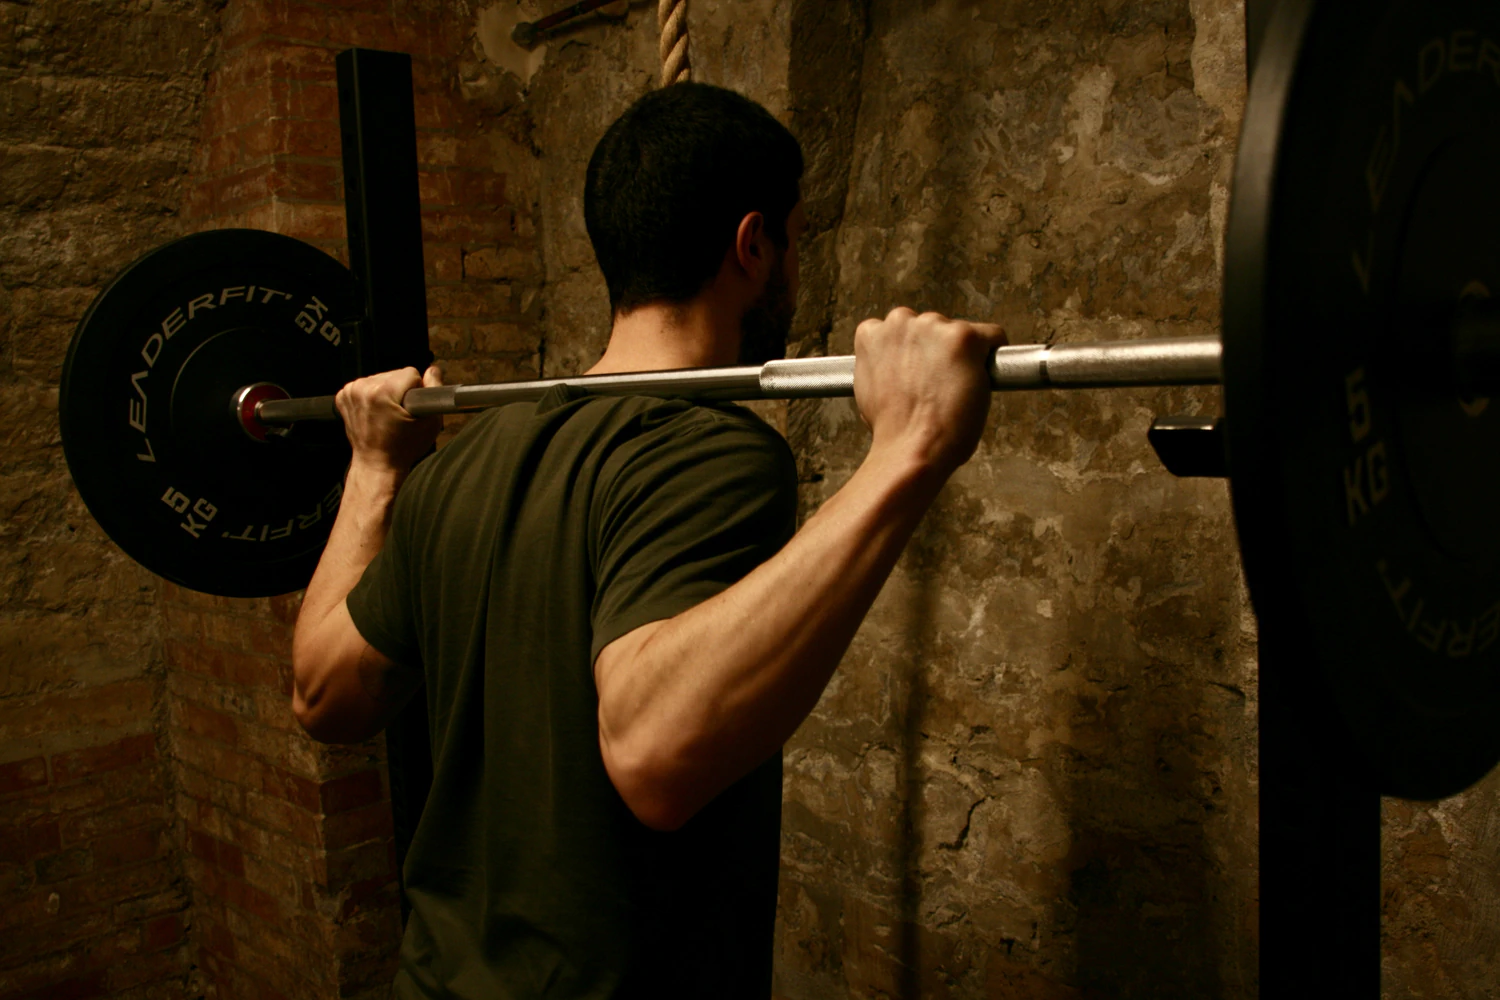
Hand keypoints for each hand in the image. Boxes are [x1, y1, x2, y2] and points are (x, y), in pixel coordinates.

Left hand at [335, 365, 443, 474]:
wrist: (377, 464)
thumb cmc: (403, 449)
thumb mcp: (430, 422)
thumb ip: (434, 390)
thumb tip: (432, 370)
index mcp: (382, 392)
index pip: (410, 373)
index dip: (416, 391)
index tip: (411, 409)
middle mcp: (362, 389)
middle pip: (394, 374)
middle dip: (400, 390)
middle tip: (399, 414)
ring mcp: (350, 392)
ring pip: (381, 378)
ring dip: (387, 392)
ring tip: (387, 415)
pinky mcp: (344, 396)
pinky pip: (367, 385)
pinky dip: (373, 396)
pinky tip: (376, 413)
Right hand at [852, 308, 1006, 475]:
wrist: (911, 448)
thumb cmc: (894, 430)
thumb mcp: (871, 389)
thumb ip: (885, 367)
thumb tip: (900, 368)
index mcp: (872, 334)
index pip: (901, 329)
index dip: (914, 354)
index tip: (920, 373)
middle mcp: (900, 322)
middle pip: (931, 327)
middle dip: (937, 351)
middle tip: (938, 386)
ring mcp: (933, 327)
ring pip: (959, 331)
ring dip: (961, 354)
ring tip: (955, 389)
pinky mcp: (964, 337)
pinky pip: (992, 335)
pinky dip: (993, 355)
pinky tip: (983, 377)